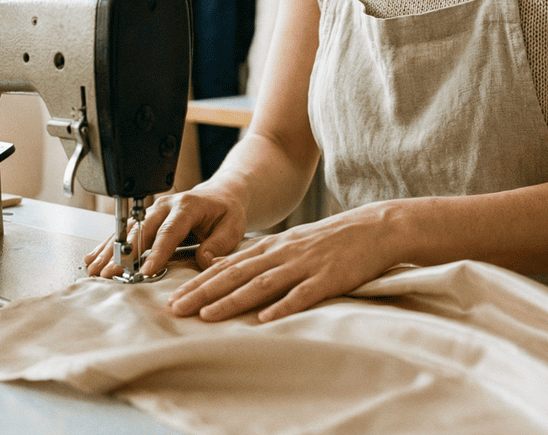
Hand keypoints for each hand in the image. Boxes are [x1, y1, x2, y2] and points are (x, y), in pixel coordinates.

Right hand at [82, 185, 248, 278]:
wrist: (220, 195)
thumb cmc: (225, 212)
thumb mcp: (232, 227)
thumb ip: (219, 245)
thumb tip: (204, 261)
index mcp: (186, 206)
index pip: (168, 232)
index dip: (156, 252)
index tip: (146, 271)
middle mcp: (164, 206)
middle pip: (140, 231)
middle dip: (123, 254)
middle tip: (109, 273)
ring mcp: (151, 211)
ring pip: (127, 231)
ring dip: (110, 251)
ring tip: (95, 270)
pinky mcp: (144, 218)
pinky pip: (124, 232)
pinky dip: (107, 246)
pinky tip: (93, 258)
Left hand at [166, 203, 399, 322]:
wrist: (374, 228)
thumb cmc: (331, 240)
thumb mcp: (291, 243)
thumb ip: (262, 259)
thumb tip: (229, 273)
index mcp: (272, 247)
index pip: (227, 266)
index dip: (198, 282)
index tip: (173, 298)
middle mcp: (282, 254)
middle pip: (235, 275)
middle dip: (202, 293)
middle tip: (175, 309)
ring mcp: (304, 266)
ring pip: (261, 284)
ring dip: (231, 300)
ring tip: (206, 315)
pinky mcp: (327, 278)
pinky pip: (302, 294)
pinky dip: (281, 306)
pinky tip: (264, 319)